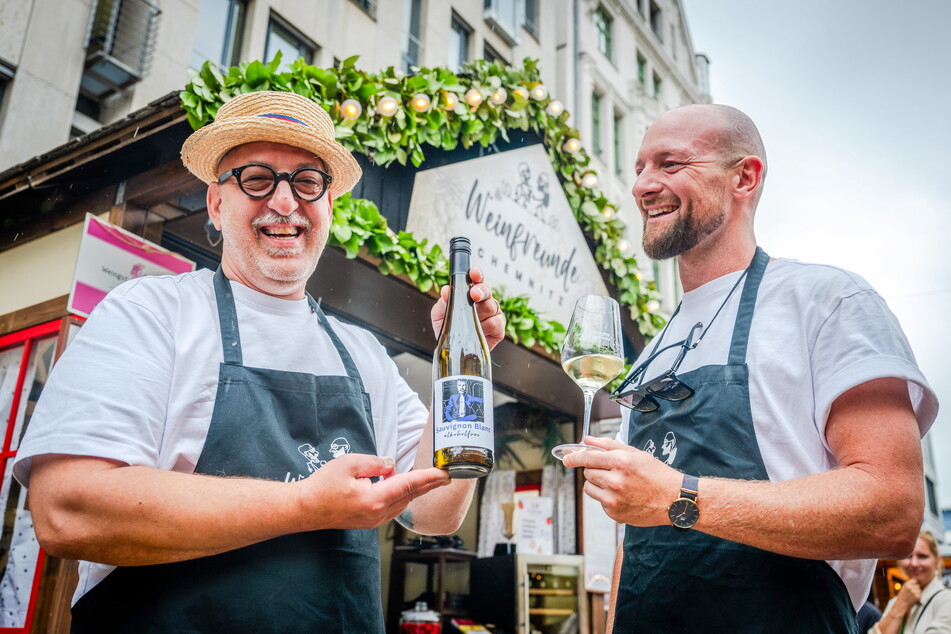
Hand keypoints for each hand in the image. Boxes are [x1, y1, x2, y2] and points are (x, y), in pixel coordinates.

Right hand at [294, 454, 449, 530]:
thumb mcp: (350, 463)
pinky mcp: (368, 521)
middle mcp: (378, 513)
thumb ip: (375, 463)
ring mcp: (373, 520)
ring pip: (401, 503)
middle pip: (409, 496)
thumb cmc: (323, 485)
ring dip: (412, 490)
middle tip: (445, 476)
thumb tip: (391, 465)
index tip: (445, 474)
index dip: (429, 478)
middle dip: (428, 484)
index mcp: (375, 499)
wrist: (304, 509)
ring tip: (425, 479)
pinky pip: (392, 507)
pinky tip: (399, 486)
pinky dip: (400, 496)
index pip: (409, 485)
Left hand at [431, 267, 505, 349]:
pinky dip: (487, 326)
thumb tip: (446, 291)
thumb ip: (442, 302)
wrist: (452, 351)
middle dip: (481, 291)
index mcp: (470, 295)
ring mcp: (492, 315)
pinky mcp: (498, 329)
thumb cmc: (448, 329)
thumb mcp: (439, 315)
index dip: (477, 275)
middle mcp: (483, 302)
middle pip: (487, 291)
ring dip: (481, 312)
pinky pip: (496, 323)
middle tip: (473, 295)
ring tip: (471, 319)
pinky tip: (479, 330)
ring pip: (492, 306)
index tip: (474, 273)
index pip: (476, 280)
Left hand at [562, 436, 681, 526]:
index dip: (574, 457)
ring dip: (598, 484)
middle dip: (595, 470)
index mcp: (621, 462)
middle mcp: (616, 481)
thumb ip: (608, 445)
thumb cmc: (657, 474)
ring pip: (590, 488)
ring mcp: (615, 499)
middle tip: (612, 471)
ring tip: (617, 484)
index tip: (566, 459)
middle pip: (588, 472)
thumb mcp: (635, 453)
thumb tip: (586, 439)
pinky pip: (600, 502)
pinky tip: (624, 496)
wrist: (675, 500)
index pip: (588, 458)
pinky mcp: (615, 513)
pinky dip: (607, 498)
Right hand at [894, 578, 921, 611]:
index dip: (914, 584)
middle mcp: (910, 587)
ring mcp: (914, 592)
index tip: (912, 587)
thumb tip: (916, 580)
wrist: (901, 605)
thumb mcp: (903, 588)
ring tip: (912, 596)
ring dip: (917, 593)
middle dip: (916, 589)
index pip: (914, 581)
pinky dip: (918, 597)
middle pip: (918, 586)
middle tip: (911, 594)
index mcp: (906, 584)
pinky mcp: (918, 596)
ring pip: (919, 590)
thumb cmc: (902, 597)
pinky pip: (920, 595)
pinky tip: (914, 599)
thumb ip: (909, 584)